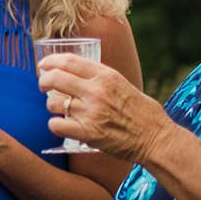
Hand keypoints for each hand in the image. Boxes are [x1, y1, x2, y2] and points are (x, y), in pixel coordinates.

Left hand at [38, 54, 171, 163]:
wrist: (157, 139)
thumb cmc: (143, 112)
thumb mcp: (123, 84)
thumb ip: (99, 78)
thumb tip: (73, 72)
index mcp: (107, 76)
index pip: (69, 61)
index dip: (50, 61)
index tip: (43, 65)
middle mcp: (97, 91)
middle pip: (55, 78)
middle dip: (43, 81)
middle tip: (43, 86)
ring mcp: (91, 113)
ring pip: (53, 103)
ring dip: (52, 106)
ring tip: (60, 109)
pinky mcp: (88, 133)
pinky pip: (56, 125)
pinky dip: (55, 125)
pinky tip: (62, 125)